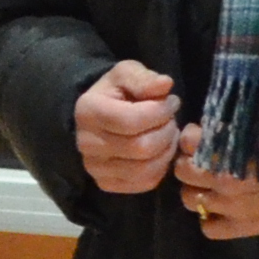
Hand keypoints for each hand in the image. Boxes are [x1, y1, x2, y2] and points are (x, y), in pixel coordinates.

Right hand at [76, 58, 179, 194]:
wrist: (98, 117)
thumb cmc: (116, 92)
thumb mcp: (127, 74)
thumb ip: (144, 79)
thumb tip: (165, 84)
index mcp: (89, 111)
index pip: (132, 120)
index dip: (160, 112)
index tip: (171, 102)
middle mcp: (86, 144)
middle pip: (141, 148)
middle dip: (166, 132)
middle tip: (171, 119)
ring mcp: (95, 168)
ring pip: (146, 169)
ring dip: (167, 151)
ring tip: (167, 134)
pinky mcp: (107, 184)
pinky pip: (145, 183)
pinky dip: (160, 168)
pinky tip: (159, 151)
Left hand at [174, 134, 258, 242]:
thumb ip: (233, 128)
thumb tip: (209, 127)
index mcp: (228, 149)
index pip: (188, 140)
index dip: (191, 137)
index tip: (199, 136)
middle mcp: (222, 179)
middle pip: (182, 170)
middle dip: (189, 162)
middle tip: (201, 160)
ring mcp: (229, 207)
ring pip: (189, 199)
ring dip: (196, 190)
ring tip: (209, 185)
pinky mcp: (241, 228)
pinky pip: (208, 228)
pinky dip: (210, 218)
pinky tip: (221, 209)